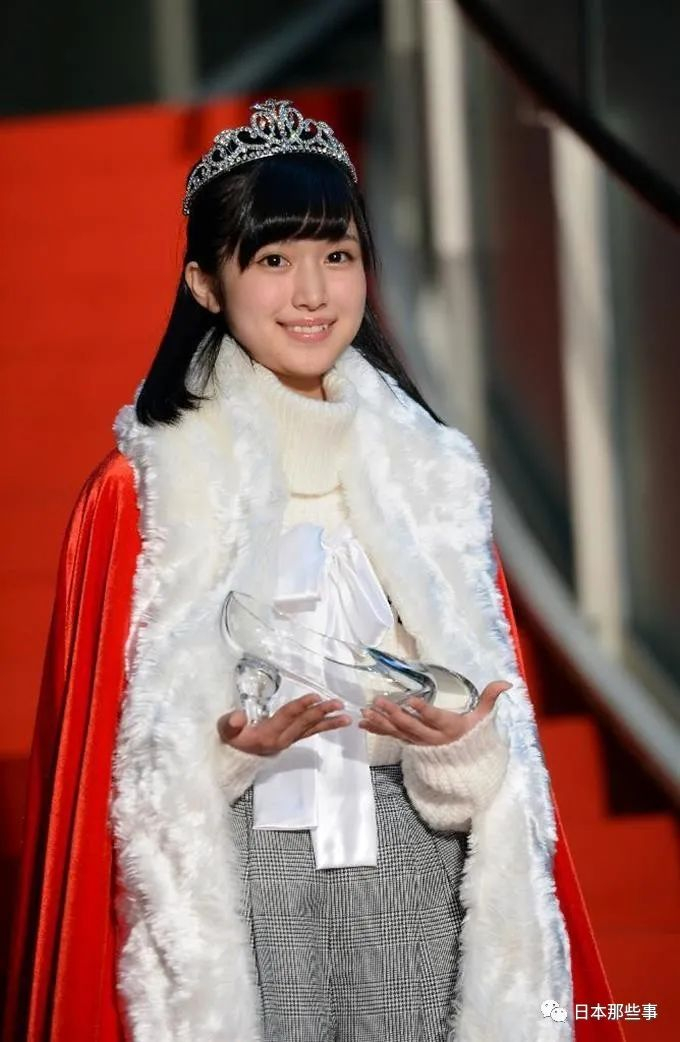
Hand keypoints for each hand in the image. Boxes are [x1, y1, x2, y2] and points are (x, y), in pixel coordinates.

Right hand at [217, 693, 351, 755]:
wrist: (234, 759)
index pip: (287, 717)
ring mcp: (288, 740)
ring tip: (346, 717)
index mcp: (268, 734)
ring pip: (311, 729)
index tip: (315, 697)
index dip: (301, 706)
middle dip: (321, 712)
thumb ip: (230, 723)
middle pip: (304, 723)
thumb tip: (239, 716)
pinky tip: (336, 721)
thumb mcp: (225, 730)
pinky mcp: (291, 740)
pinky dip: (323, 725)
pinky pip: (310, 732)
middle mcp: (282, 739)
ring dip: (328, 722)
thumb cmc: (231, 739)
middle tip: (338, 704)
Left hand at [358, 680, 511, 745]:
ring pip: (398, 733)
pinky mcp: (410, 744)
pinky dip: (378, 729)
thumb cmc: (473, 737)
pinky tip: (364, 722)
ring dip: (381, 722)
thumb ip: (490, 699)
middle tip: (379, 701)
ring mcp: (419, 743)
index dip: (424, 710)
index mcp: (451, 728)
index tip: (411, 700)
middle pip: (412, 727)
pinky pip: (392, 737)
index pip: (436, 719)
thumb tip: (506, 683)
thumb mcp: (483, 719)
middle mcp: (433, 738)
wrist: (465, 768)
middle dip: (394, 714)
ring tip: (366, 711)